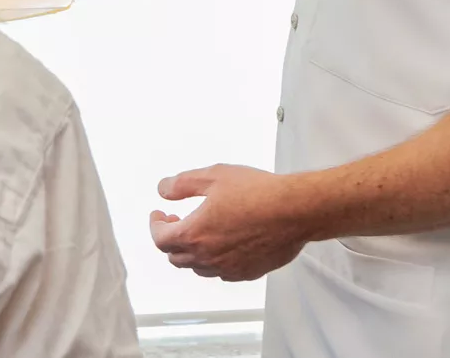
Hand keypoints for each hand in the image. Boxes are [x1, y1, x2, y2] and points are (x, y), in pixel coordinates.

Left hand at [149, 164, 305, 280]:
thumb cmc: (256, 192)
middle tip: (175, 220)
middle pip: (176, 257)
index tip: (158, 215)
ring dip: (191, 251)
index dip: (156, 226)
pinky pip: (221, 271)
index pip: (161, 239)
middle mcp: (208, 258)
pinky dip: (213, 259)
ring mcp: (228, 269)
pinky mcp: (247, 273)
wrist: (294, 211)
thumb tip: (163, 190)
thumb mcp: (213, 176)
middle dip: (170, 238)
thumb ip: (182, 184)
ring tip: (198, 230)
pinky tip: (222, 242)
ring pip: (198, 267)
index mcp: (194, 234)